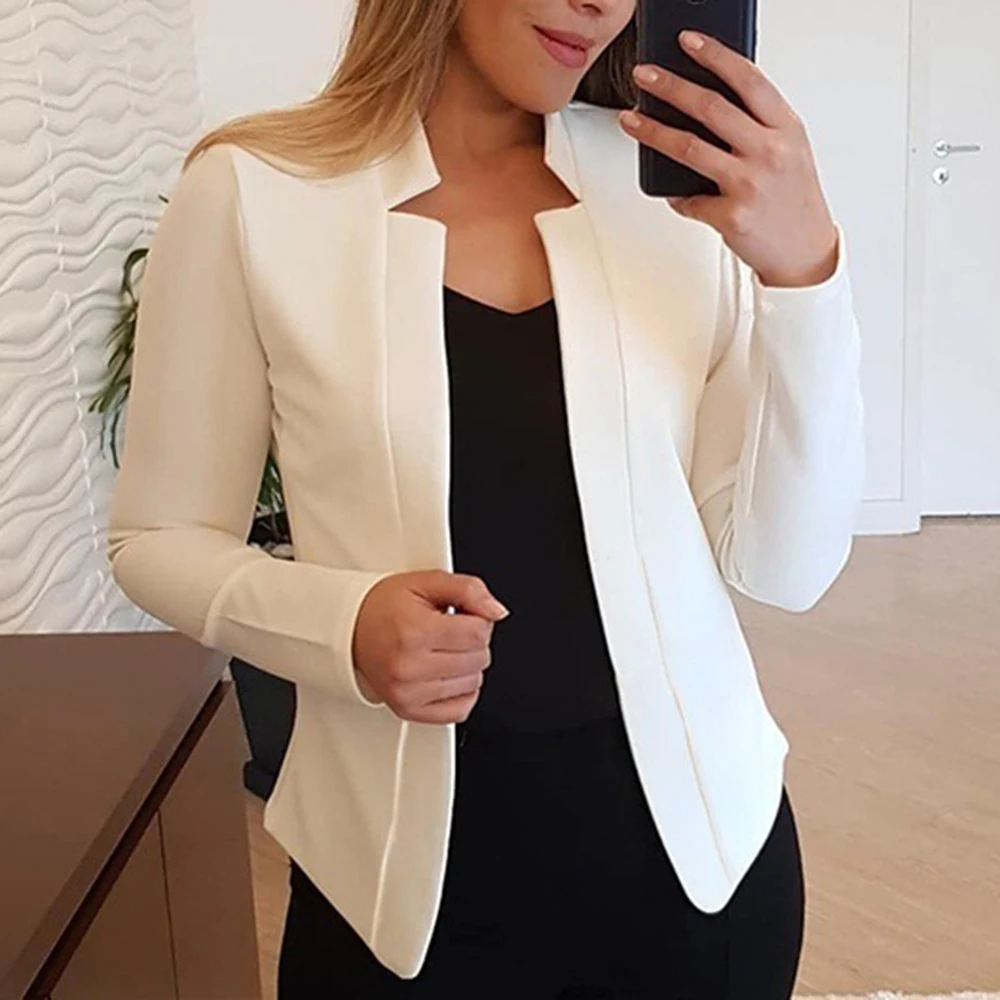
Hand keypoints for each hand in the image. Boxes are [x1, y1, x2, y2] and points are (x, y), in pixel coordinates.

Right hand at [352, 570, 509, 723]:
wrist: (349, 629)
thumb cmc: (384, 606)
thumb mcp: (426, 582)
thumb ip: (468, 590)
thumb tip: (497, 611)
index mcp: (415, 631)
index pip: (478, 634)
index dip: (479, 620)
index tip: (463, 615)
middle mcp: (410, 666)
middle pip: (478, 659)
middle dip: (473, 641)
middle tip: (450, 630)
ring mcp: (408, 692)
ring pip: (473, 683)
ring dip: (467, 665)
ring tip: (443, 649)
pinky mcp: (408, 710)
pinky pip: (460, 711)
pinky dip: (462, 692)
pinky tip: (448, 673)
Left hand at [619, 30, 838, 287]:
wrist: (805, 253)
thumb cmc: (792, 200)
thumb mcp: (790, 151)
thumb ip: (757, 125)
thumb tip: (706, 101)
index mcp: (785, 129)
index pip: (748, 79)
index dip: (714, 55)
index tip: (687, 41)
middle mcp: (769, 152)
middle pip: (710, 107)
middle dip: (670, 86)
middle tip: (643, 74)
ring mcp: (749, 184)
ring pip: (688, 147)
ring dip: (652, 131)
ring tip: (630, 120)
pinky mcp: (731, 216)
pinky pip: (688, 199)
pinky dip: (676, 195)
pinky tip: (671, 190)